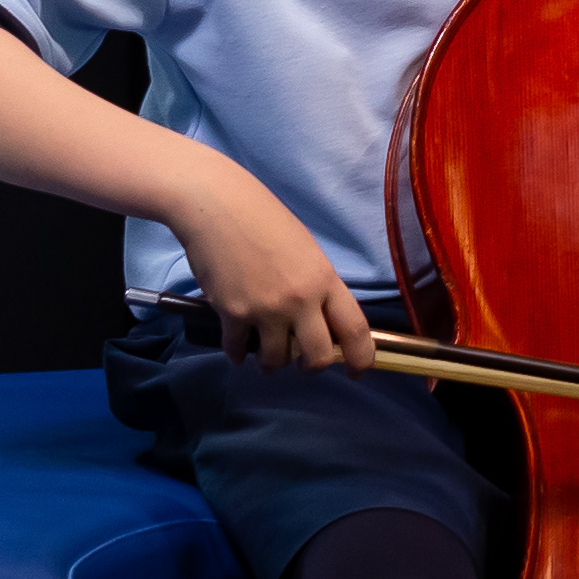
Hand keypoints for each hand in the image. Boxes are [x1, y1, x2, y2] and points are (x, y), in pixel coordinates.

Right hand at [174, 168, 371, 372]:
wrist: (216, 206)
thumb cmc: (263, 221)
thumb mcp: (306, 252)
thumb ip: (316, 287)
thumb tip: (318, 321)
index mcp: (326, 280)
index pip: (356, 329)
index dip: (361, 358)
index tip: (356, 372)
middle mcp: (301, 300)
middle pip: (318, 356)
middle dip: (311, 367)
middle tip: (301, 364)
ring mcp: (267, 309)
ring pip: (276, 359)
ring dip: (271, 363)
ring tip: (265, 357)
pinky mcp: (233, 313)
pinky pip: (238, 349)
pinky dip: (238, 353)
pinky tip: (237, 349)